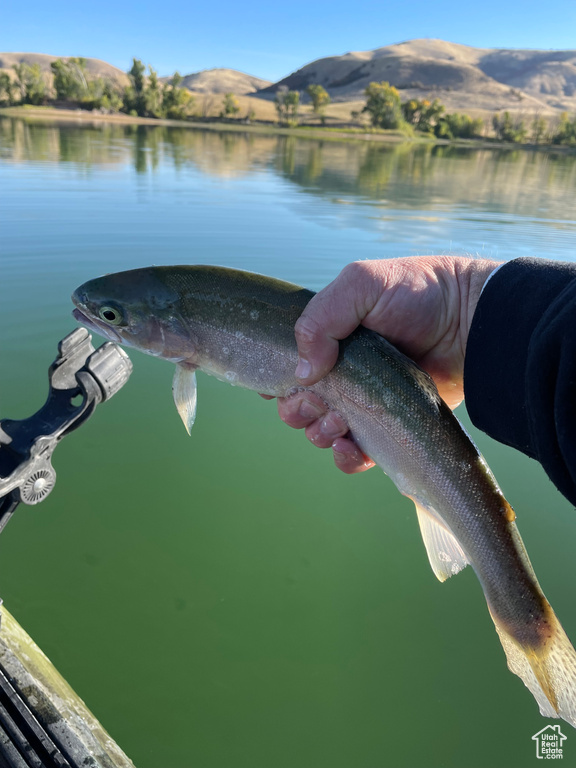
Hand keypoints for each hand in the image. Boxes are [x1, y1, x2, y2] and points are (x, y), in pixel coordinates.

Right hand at [270, 256, 499, 472]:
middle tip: (320, 401)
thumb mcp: (362, 284)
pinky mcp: (389, 426)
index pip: (285, 367)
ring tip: (339, 421)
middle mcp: (341, 373)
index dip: (276, 380)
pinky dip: (346, 457)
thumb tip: (303, 371)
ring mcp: (364, 402)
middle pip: (298, 405)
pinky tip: (351, 447)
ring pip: (321, 432)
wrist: (473, 320)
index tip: (279, 385)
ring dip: (320, 433)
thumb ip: (320, 318)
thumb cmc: (418, 292)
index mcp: (327, 340)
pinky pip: (356, 453)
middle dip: (298, 409)